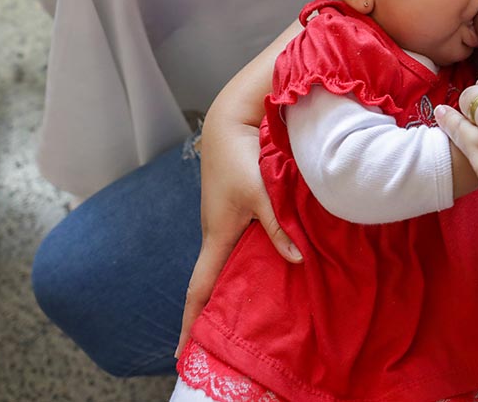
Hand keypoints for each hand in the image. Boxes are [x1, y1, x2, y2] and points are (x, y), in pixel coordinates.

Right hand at [174, 121, 300, 357]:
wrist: (228, 126)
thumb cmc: (240, 160)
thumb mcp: (262, 195)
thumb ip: (278, 228)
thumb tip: (296, 261)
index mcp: (215, 237)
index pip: (198, 289)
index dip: (189, 322)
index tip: (181, 352)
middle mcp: (214, 234)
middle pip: (211, 281)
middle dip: (210, 312)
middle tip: (215, 343)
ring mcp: (222, 223)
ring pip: (226, 262)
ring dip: (229, 287)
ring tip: (241, 316)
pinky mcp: (232, 211)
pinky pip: (236, 245)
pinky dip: (243, 263)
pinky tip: (262, 271)